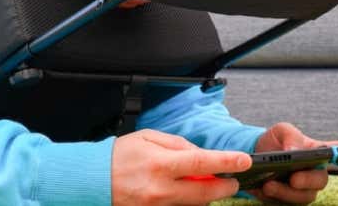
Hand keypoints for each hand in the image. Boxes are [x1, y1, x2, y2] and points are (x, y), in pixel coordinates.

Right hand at [111, 129, 251, 205]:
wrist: (93, 181)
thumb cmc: (118, 156)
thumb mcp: (146, 138)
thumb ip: (176, 144)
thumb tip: (199, 154)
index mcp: (160, 164)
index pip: (201, 162)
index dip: (226, 161)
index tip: (243, 160)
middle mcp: (161, 189)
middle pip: (205, 192)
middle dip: (225, 186)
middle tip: (232, 179)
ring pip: (195, 203)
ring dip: (207, 193)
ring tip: (208, 181)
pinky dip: (188, 199)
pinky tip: (186, 189)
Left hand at [250, 122, 337, 203]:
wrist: (253, 154)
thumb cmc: (274, 141)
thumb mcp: (280, 131)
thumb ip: (290, 136)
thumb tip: (294, 151)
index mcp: (316, 152)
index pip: (337, 151)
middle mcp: (313, 173)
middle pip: (319, 180)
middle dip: (308, 181)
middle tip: (294, 179)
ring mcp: (302, 188)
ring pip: (302, 196)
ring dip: (285, 192)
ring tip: (268, 185)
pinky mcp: (286, 200)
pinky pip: (283, 203)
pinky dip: (272, 198)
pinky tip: (261, 190)